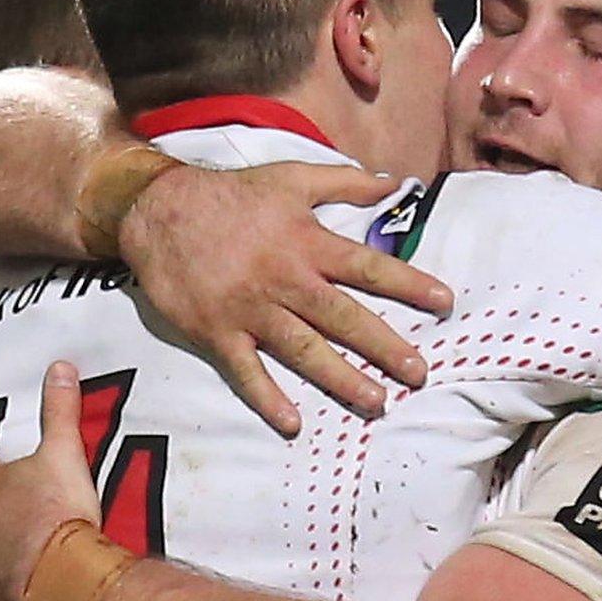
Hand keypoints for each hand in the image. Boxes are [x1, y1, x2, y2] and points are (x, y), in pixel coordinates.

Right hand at [119, 162, 455, 436]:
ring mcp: (250, 309)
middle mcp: (284, 279)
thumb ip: (345, 183)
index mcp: (307, 243)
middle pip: (344, 317)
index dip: (408, 283)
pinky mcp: (217, 332)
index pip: (368, 267)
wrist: (157, 209)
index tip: (445, 302)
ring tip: (376, 402)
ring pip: (303, 349)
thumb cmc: (229, 194)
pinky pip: (246, 371)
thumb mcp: (290, 178)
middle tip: (419, 373)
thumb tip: (394, 183)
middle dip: (384, 346)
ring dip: (340, 378)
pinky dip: (267, 397)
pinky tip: (292, 422)